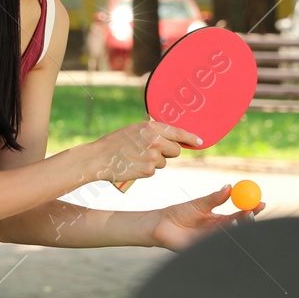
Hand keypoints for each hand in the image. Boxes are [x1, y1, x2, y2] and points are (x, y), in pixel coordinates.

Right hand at [82, 120, 198, 185]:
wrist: (98, 158)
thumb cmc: (115, 143)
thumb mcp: (134, 129)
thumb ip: (151, 131)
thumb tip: (168, 134)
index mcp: (151, 127)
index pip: (178, 132)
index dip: (191, 138)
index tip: (199, 141)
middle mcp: (155, 140)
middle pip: (175, 150)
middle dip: (168, 152)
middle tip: (151, 151)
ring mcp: (152, 156)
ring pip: (164, 162)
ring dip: (155, 162)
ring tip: (136, 157)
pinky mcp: (148, 170)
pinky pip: (154, 170)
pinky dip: (146, 170)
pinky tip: (133, 165)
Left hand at [145, 184, 265, 251]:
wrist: (160, 225)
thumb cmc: (178, 212)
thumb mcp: (199, 203)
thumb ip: (214, 198)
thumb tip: (230, 187)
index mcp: (219, 219)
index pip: (240, 215)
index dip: (251, 209)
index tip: (260, 202)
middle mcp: (218, 232)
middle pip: (240, 228)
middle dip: (249, 220)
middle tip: (252, 212)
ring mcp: (212, 241)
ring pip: (230, 238)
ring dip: (235, 230)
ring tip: (234, 220)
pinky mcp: (202, 250)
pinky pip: (217, 248)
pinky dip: (222, 242)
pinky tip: (222, 235)